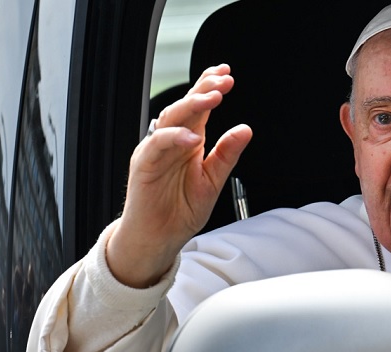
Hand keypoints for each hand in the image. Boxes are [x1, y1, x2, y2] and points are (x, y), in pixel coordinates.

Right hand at [106, 64, 251, 287]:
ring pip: (171, 118)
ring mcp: (157, 150)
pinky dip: (174, 138)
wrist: (160, 238)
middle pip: (186, 106)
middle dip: (204, 90)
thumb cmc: (181, 210)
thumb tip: (246, 129)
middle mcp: (172, 141)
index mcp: (189, 141)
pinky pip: (157, 144)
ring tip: (213, 98)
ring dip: (192, 105)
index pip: (199, 107)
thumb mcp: (213, 180)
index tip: (227, 74)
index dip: (210, 88)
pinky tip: (192, 137)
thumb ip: (227, 154)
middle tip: (223, 81)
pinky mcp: (144, 165)